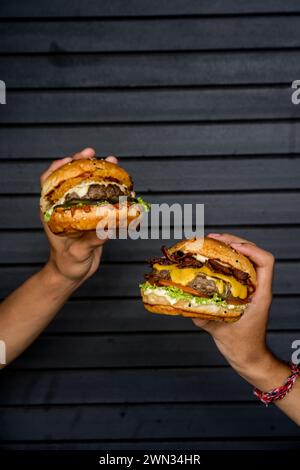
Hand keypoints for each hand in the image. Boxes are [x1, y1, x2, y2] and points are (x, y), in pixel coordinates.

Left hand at [40, 148, 117, 283]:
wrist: (72, 274)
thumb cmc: (67, 264)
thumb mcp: (77, 253)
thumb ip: (90, 242)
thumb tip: (106, 229)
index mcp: (53, 212)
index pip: (49, 182)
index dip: (58, 167)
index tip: (70, 159)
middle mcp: (65, 207)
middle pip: (71, 178)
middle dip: (82, 163)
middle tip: (95, 155)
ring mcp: (79, 210)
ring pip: (87, 185)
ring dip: (99, 173)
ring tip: (113, 162)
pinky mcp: (92, 216)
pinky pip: (100, 198)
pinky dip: (110, 189)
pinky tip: (122, 185)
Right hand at [193, 233, 274, 375]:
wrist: (250, 358)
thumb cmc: (242, 348)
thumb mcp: (221, 332)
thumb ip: (204, 318)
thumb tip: (185, 304)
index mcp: (261, 295)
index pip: (265, 262)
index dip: (250, 249)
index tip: (231, 247)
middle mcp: (258, 288)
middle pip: (253, 255)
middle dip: (234, 242)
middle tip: (212, 238)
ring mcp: (251, 289)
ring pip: (245, 259)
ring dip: (229, 248)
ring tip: (209, 243)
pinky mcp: (243, 293)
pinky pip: (236, 270)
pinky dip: (225, 261)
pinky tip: (210, 260)